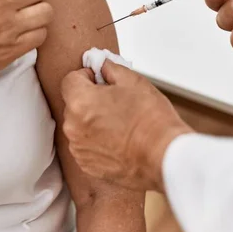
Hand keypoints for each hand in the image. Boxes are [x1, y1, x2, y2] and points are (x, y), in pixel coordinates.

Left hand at [61, 61, 192, 191]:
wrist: (163, 156)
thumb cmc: (151, 120)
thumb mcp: (133, 81)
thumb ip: (111, 69)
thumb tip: (102, 66)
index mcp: (80, 102)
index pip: (69, 80)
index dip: (85, 77)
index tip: (99, 81)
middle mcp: (73, 127)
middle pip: (73, 104)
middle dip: (89, 100)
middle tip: (115, 103)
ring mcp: (78, 148)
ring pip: (79, 126)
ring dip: (92, 122)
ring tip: (119, 125)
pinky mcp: (87, 165)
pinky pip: (85, 146)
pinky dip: (96, 142)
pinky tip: (117, 141)